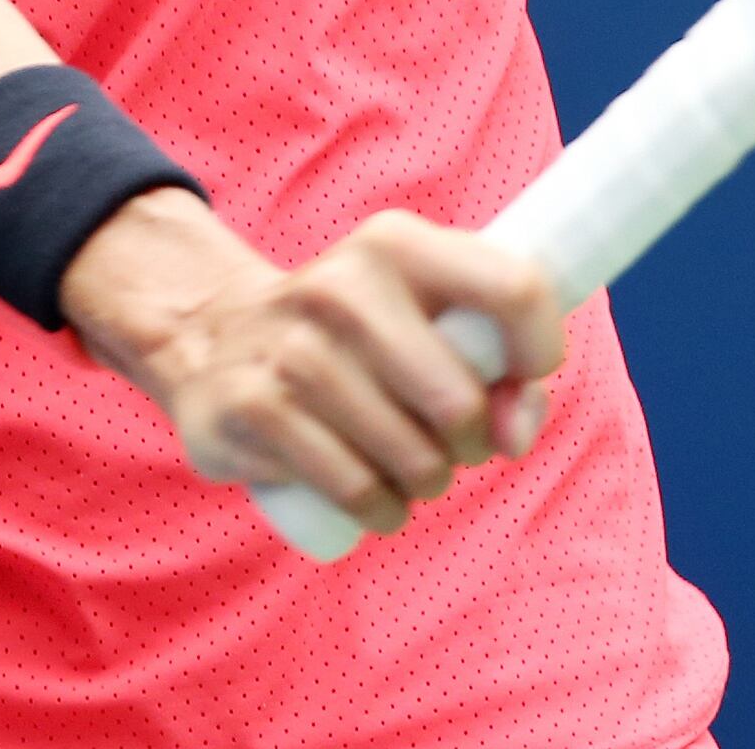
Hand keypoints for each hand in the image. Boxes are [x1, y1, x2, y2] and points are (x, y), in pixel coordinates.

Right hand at [59, 193, 565, 537]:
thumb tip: (517, 432)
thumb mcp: (421, 313)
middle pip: (460, 401)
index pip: (513, 287)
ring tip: (409, 470)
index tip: (526, 379)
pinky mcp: (253, 407)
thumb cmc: (354, 337)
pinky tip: (377, 501)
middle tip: (449, 442)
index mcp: (395, 244)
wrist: (213, 336)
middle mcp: (341, 285)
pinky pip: (356, 489)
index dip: (540, 350)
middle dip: (472, 444)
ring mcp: (291, 348)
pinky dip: (382, 511)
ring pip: (411, 458)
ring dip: (426, 484)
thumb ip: (502, 363)